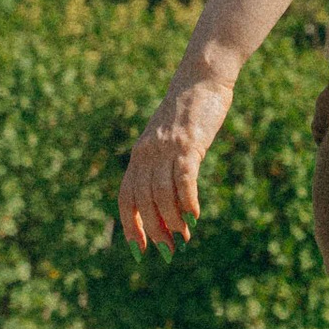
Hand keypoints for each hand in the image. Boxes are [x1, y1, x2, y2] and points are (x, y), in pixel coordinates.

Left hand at [118, 73, 232, 250]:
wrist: (201, 78)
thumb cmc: (187, 113)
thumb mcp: (167, 140)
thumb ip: (162, 164)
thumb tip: (169, 200)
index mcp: (139, 154)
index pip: (127, 197)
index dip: (131, 225)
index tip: (140, 250)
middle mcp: (148, 153)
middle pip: (144, 200)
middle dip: (154, 230)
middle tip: (169, 250)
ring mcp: (167, 148)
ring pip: (162, 194)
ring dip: (172, 221)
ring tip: (183, 238)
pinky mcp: (188, 143)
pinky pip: (184, 178)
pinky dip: (187, 201)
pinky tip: (194, 216)